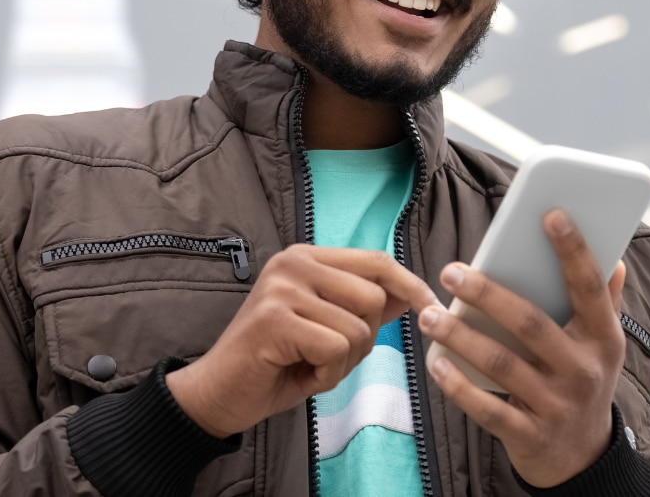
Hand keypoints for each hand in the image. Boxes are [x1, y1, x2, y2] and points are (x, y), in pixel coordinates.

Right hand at [166, 245, 439, 437]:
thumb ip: (362, 308)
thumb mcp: (325, 330)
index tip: (432, 309)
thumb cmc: (274, 363)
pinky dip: (327, 374)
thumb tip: (410, 295)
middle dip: (365, 338)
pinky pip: (336, 349)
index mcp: (307, 258)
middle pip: (374, 297)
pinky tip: (300, 374)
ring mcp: (283, 289)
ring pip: (358, 328)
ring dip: (343, 362)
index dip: (410, 286)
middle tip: (329, 356)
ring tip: (310, 365)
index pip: (376, 261)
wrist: (217, 393)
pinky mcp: (275, 319)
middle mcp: (294, 263)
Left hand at [418, 209, 627, 487]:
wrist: (582, 459)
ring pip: (501, 364)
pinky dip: (458, 386)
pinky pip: (487, 408)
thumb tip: (615, 259)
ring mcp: (557, 406)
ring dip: (460, 336)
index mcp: (603, 339)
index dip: (573, 250)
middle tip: (452, 271)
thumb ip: (606, 303)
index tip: (549, 214)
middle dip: (488, 294)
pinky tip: (435, 363)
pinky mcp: (529, 435)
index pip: (589, 288)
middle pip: (531, 324)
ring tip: (429, 315)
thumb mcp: (603, 346)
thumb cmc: (583, 382)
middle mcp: (583, 371)